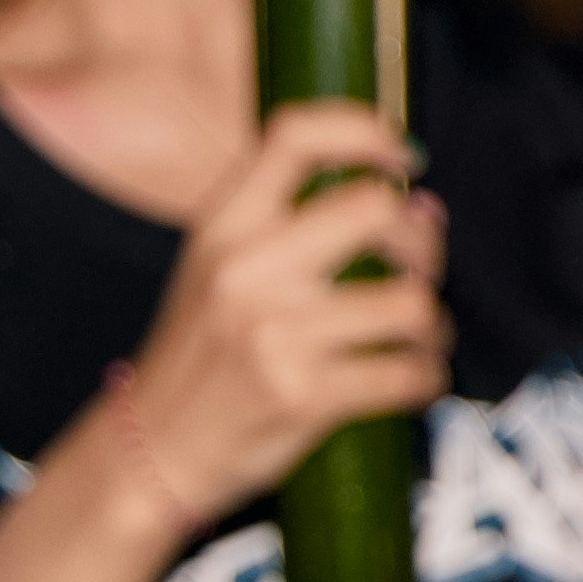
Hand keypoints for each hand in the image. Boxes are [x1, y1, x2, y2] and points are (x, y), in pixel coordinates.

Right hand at [112, 105, 448, 513]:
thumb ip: (295, 226)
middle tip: (415, 271)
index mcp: (221, 226)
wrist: (150, 451)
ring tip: (414, 337)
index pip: (295, 135)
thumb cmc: (201, 356)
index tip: (403, 155)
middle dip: (421, 242)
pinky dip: (427, 377)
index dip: (365, 129)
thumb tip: (420, 205)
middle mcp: (246, 268)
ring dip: (432, 323)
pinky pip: (410, 371)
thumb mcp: (217, 269)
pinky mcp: (303, 395)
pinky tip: (409, 378)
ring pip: (412, 299)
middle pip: (377, 207)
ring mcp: (275, 332)